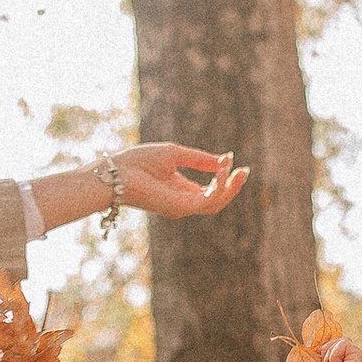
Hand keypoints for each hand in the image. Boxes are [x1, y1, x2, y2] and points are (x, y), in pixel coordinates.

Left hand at [116, 144, 246, 219]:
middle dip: (232, 186)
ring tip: (238, 171)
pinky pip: (207, 202)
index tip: (230, 158)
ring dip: (230, 188)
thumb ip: (199, 159)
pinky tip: (222, 172)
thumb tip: (224, 160)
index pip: (209, 190)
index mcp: (180, 190)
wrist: (117, 172)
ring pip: (215, 204)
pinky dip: (219, 188)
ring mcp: (181, 207)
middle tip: (244, 170)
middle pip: (216, 200)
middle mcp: (182, 202)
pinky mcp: (179, 207)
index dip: (223, 175)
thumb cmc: (139, 162)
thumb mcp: (175, 154)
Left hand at [300, 332, 361, 361]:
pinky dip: (333, 353)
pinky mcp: (361, 360)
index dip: (324, 351)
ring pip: (342, 341)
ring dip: (328, 353)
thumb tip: (318, 346)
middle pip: (339, 343)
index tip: (315, 359)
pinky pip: (345, 343)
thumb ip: (321, 359)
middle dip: (325, 352)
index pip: (337, 350)